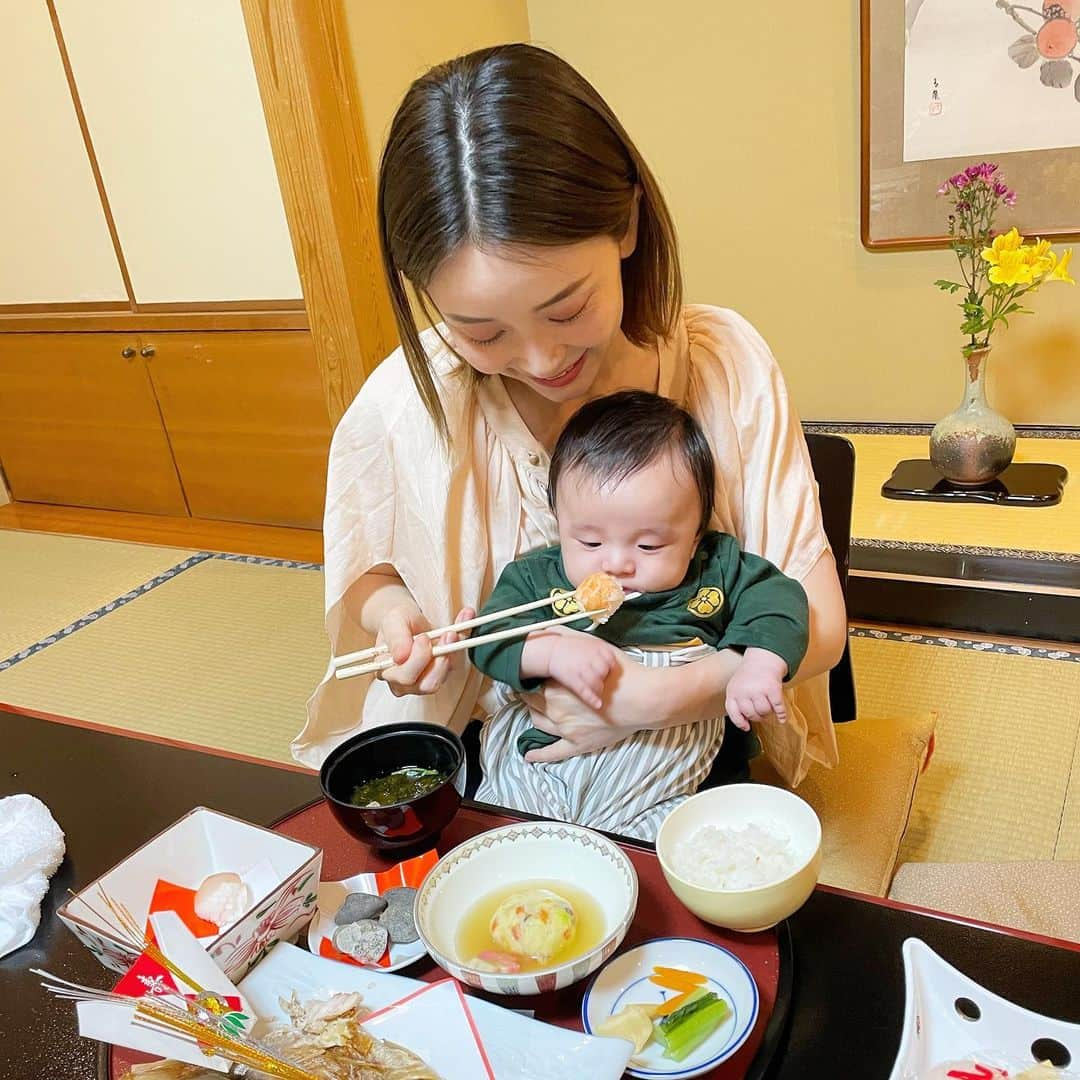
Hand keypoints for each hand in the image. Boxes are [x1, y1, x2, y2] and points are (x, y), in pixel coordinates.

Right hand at [376, 604, 474, 696]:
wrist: (406, 621)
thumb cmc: (396, 623)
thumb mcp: (392, 622)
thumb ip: (395, 638)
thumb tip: (400, 657)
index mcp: (388, 672)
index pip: (405, 677)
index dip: (418, 660)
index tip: (424, 638)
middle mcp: (407, 682)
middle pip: (428, 684)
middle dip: (440, 661)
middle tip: (448, 635)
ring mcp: (428, 678)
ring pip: (446, 674)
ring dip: (454, 650)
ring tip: (455, 629)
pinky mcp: (444, 670)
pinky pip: (457, 659)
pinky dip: (463, 638)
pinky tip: (466, 618)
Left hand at [520, 650, 660, 763]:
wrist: (643, 699)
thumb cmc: (620, 672)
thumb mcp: (593, 646)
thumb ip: (567, 637)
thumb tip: (547, 628)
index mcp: (555, 685)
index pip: (532, 680)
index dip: (531, 675)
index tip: (531, 673)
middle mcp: (555, 708)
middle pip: (531, 701)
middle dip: (530, 694)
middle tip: (532, 688)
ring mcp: (565, 729)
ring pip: (538, 723)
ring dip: (534, 715)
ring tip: (536, 709)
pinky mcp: (577, 744)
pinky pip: (553, 752)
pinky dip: (539, 754)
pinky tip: (530, 755)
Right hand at [545, 631, 618, 709]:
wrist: (552, 651)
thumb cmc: (572, 648)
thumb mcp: (590, 642)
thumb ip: (603, 652)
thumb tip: (615, 665)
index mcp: (597, 647)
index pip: (612, 660)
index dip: (611, 668)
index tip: (610, 671)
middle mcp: (590, 658)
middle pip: (605, 672)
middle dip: (604, 678)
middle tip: (601, 679)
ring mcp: (581, 669)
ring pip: (597, 683)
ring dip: (599, 688)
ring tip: (598, 689)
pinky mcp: (573, 679)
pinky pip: (585, 691)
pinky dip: (593, 699)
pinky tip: (597, 704)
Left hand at [724, 648, 788, 730]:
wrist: (762, 661)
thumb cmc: (748, 679)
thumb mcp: (735, 689)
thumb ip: (736, 706)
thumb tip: (745, 727)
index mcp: (733, 692)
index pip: (733, 712)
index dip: (740, 722)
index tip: (747, 727)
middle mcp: (744, 691)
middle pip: (751, 715)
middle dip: (757, 716)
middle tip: (761, 711)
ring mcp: (758, 690)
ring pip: (764, 712)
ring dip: (768, 712)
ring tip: (768, 705)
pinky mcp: (773, 689)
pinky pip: (778, 708)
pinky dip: (781, 715)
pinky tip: (782, 718)